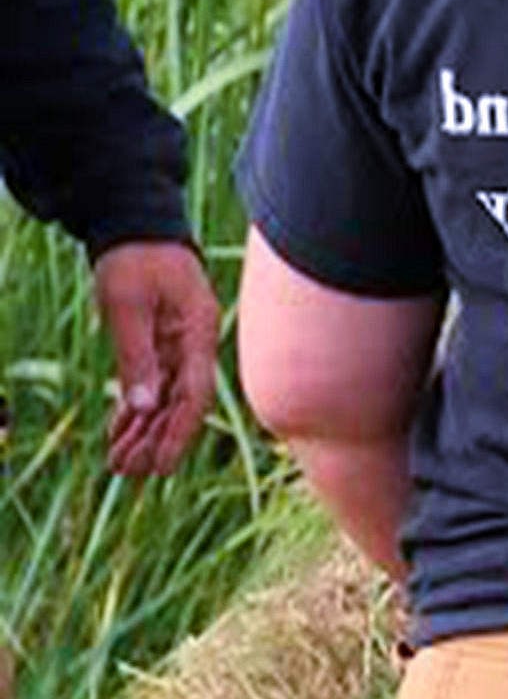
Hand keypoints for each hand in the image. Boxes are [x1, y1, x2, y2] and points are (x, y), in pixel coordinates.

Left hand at [87, 239, 213, 479]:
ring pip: (165, 398)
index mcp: (198, 333)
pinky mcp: (162, 341)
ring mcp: (179, 344)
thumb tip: (144, 408)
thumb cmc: (134, 259)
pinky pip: (152, 383)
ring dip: (143, 431)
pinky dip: (136, 409)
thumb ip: (137, 357)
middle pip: (180, 404)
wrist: (136, 225)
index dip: (179, 434)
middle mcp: (194, 344)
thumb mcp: (128, 306)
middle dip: (155, 441)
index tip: (161, 466)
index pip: (194, 395)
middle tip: (129, 474)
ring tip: (119, 464)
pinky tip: (120, 433)